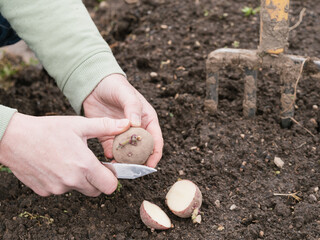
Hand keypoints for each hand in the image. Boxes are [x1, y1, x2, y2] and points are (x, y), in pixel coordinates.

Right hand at [0, 112, 129, 196]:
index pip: (110, 186)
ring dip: (80, 179)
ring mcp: (56, 188)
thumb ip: (106, 126)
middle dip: (98, 180)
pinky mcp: (44, 191)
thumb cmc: (48, 129)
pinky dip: (63, 181)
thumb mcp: (79, 125)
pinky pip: (61, 189)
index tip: (107, 167)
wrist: (13, 138)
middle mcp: (71, 181)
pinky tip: (56, 165)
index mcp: (84, 166)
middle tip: (90, 163)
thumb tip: (127, 124)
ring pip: (78, 189)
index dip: (112, 177)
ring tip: (70, 159)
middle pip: (96, 190)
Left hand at [83, 74, 162, 167]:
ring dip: (124, 161)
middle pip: (142, 150)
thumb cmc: (116, 87)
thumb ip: (133, 108)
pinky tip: (108, 159)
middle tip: (134, 170)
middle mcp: (137, 130)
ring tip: (119, 167)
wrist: (95, 85)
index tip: (150, 165)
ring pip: (127, 153)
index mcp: (147, 120)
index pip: (155, 140)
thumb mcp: (127, 95)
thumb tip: (136, 125)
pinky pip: (111, 150)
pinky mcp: (108, 136)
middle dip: (139, 161)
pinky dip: (111, 156)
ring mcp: (122, 134)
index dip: (155, 154)